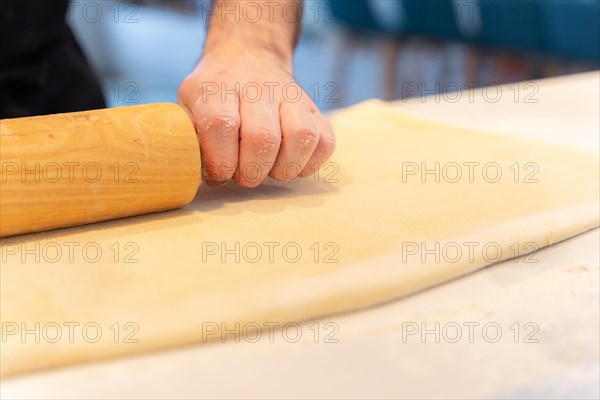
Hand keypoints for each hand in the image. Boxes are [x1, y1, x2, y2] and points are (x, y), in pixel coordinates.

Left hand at [178, 47, 334, 186]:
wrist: (247, 56)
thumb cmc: (214, 94)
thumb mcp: (188, 104)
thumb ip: (188, 136)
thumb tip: (191, 171)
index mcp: (218, 88)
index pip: (221, 125)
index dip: (220, 162)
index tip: (218, 175)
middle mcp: (257, 88)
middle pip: (263, 138)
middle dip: (252, 171)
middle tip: (244, 175)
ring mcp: (291, 96)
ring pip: (301, 138)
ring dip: (284, 168)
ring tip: (270, 170)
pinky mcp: (313, 108)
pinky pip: (325, 142)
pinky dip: (309, 163)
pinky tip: (290, 162)